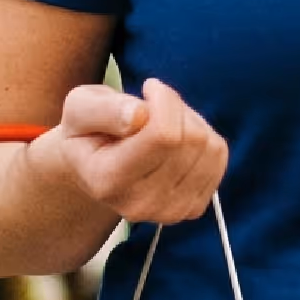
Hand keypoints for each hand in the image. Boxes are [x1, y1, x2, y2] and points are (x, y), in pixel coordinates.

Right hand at [27, 80, 225, 227]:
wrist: (96, 166)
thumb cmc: (88, 130)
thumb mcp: (80, 106)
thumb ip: (104, 109)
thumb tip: (139, 116)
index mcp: (108, 181)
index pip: (164, 134)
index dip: (165, 99)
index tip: (149, 87)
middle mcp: (140, 205)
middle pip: (191, 139)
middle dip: (177, 108)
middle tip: (153, 107)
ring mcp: (170, 212)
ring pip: (210, 146)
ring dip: (191, 122)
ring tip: (162, 123)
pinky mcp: (193, 207)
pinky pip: (218, 157)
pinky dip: (204, 138)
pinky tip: (177, 140)